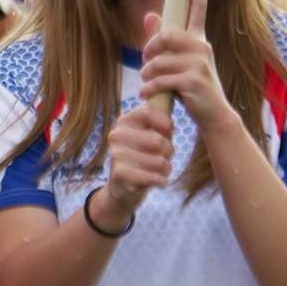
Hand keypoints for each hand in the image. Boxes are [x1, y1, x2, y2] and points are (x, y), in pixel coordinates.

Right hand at [103, 100, 173, 219]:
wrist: (124, 186)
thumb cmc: (144, 155)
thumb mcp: (151, 134)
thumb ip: (160, 121)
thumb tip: (171, 99)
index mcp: (124, 120)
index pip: (148, 111)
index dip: (165, 123)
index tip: (169, 132)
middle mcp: (116, 134)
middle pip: (158, 140)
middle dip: (169, 151)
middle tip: (164, 156)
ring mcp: (115, 154)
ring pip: (158, 161)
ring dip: (166, 168)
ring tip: (161, 169)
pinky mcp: (118, 173)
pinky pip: (151, 177)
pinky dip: (160, 181)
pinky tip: (158, 181)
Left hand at [138, 0, 228, 130]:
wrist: (212, 115)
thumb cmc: (192, 88)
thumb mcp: (178, 63)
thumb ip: (163, 42)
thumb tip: (150, 15)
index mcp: (198, 40)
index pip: (197, 7)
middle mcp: (202, 46)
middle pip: (166, 35)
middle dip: (149, 49)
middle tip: (145, 65)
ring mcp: (200, 63)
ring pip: (159, 61)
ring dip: (147, 74)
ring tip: (147, 84)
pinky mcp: (194, 81)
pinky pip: (161, 79)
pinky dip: (149, 88)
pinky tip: (147, 94)